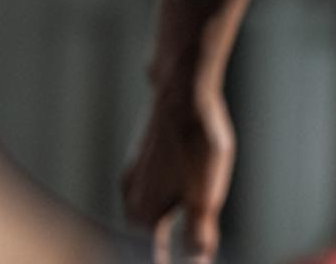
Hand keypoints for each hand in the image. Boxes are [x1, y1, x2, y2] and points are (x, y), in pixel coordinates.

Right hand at [121, 81, 235, 263]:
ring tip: (166, 234)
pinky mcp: (142, 154)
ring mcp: (134, 172)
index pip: (146, 256)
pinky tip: (170, 194)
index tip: (176, 261)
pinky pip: (146, 188)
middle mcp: (130, 195)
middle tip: (174, 251)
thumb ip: (199, 235)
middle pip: (140, 235)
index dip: (158, 262)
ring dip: (154, 226)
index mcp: (142, 213)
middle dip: (154, 248)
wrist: (182, 89)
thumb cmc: (196, 141)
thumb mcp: (205, 195)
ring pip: (141, 210)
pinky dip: (157, 201)